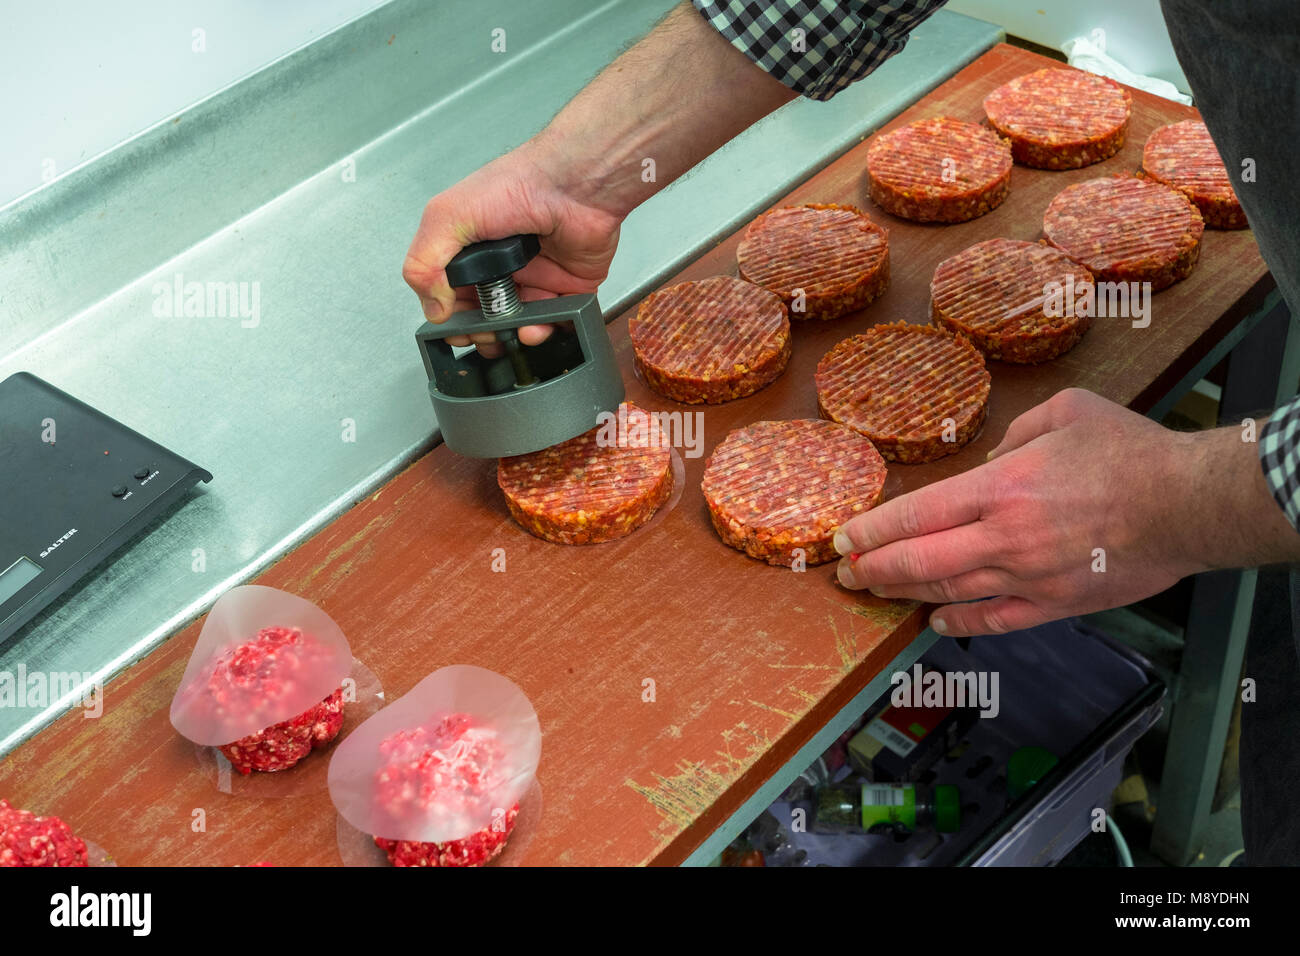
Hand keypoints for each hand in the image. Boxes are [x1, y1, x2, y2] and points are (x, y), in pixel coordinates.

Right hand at [402, 141, 622, 357]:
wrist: (573, 183)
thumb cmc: (515, 185)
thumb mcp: (448, 217)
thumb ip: (425, 263)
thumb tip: (433, 309)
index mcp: (469, 250)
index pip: (451, 296)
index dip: (451, 318)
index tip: (455, 330)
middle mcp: (502, 265)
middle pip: (486, 316)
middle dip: (482, 334)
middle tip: (485, 336)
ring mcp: (535, 277)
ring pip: (520, 324)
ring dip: (513, 336)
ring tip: (512, 333)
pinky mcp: (568, 286)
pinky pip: (557, 320)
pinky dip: (547, 331)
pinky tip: (538, 327)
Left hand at [832, 388, 1224, 636]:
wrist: (1190, 504)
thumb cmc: (1132, 453)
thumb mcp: (1066, 411)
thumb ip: (1016, 432)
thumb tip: (992, 458)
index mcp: (1002, 487)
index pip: (916, 515)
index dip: (873, 531)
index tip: (845, 538)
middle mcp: (1005, 537)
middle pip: (918, 561)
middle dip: (872, 569)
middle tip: (845, 575)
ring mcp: (1029, 576)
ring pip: (949, 593)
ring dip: (906, 594)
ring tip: (876, 592)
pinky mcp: (1056, 603)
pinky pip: (996, 621)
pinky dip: (961, 624)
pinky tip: (937, 623)